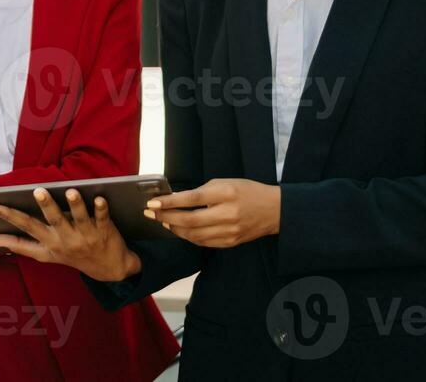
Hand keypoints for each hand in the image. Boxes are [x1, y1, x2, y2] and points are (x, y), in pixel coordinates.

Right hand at [0, 187, 143, 282]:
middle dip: (46, 206)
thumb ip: (21, 246)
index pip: (27, 228)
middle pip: (55, 220)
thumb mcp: (46, 255)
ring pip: (81, 218)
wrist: (109, 269)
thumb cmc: (72, 256)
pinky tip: (100, 199)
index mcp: (50, 242)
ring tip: (71, 192)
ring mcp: (87, 236)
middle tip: (38, 191)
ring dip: (76, 205)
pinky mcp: (105, 231)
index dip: (9, 217)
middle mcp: (67, 239)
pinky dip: (102, 209)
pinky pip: (103, 218)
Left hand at [145, 178, 279, 247]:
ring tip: (164, 222)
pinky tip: (180, 230)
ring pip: (194, 235)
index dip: (169, 202)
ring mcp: (229, 231)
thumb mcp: (225, 182)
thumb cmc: (246, 191)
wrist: (273, 210)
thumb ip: (201, 192)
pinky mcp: (230, 243)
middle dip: (166, 218)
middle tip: (152, 214)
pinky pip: (203, 243)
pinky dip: (188, 237)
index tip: (152, 203)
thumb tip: (176, 200)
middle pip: (189, 220)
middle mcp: (227, 214)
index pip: (191, 199)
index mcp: (225, 193)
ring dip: (175, 229)